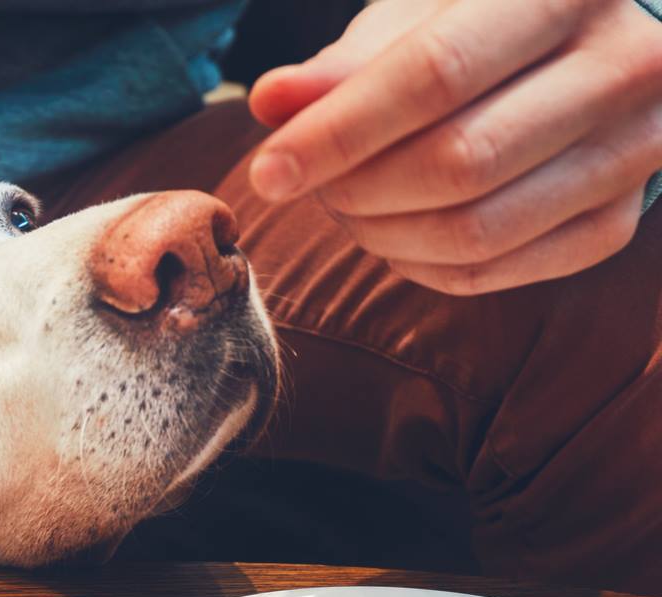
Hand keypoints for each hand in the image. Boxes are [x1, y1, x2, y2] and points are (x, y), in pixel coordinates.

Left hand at [248, 0, 661, 293]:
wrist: (589, 54)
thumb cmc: (484, 26)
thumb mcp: (418, 20)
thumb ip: (346, 65)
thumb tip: (270, 102)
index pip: (437, 76)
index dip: (341, 132)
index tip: (267, 172)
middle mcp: (624, 68)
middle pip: (457, 164)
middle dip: (356, 190)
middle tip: (308, 187)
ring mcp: (631, 154)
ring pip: (474, 233)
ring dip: (380, 236)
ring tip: (343, 207)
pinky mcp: (611, 225)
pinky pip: (489, 273)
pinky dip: (416, 265)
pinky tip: (388, 234)